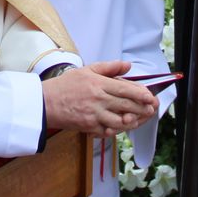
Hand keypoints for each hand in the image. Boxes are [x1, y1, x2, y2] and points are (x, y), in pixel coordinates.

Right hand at [42, 60, 159, 137]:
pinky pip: (108, 131)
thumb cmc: (65, 86)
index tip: (150, 97)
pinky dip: (117, 130)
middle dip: (143, 108)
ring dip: (133, 121)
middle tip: (152, 109)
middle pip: (127, 105)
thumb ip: (109, 67)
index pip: (126, 89)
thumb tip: (127, 65)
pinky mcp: (89, 126)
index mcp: (99, 83)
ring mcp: (94, 114)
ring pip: (120, 121)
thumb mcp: (87, 70)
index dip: (141, 94)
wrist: (45, 102)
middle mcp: (98, 99)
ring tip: (139, 119)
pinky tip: (122, 127)